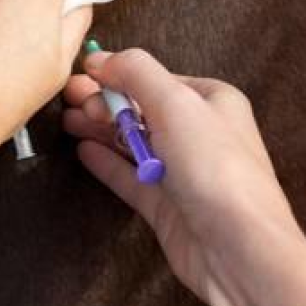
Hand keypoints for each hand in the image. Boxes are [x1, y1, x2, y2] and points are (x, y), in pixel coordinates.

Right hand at [64, 49, 305, 305]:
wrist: (237, 248)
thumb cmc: (215, 167)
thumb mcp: (176, 103)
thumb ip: (137, 73)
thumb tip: (101, 58)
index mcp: (213, 101)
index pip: (157, 79)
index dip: (119, 75)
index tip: (83, 74)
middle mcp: (199, 134)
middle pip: (142, 109)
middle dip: (105, 101)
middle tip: (69, 98)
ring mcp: (182, 171)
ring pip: (134, 143)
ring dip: (101, 129)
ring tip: (67, 120)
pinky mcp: (166, 205)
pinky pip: (130, 177)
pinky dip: (107, 162)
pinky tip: (83, 150)